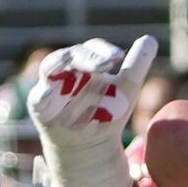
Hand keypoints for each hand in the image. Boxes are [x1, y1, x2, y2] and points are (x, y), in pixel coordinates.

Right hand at [27, 35, 156, 186]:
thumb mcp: (127, 89)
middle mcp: (66, 70)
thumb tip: (149, 39)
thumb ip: (136, 65)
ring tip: (74, 61)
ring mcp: (50, 86)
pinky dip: (43, 93)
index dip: (103, 51)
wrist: (92, 147)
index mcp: (86, 64)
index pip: (91, 49)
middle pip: (72, 54)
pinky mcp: (40, 107)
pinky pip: (38, 97)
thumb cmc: (108, 112)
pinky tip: (51, 91)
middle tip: (107, 63)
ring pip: (51, 66)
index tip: (119, 58)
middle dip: (88, 57)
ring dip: (63, 63)